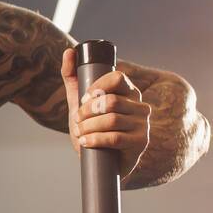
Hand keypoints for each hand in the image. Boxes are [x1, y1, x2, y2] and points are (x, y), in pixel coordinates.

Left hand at [59, 48, 149, 179]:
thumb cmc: (92, 127)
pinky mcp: (141, 143)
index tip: (83, 100)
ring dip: (88, 126)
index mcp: (129, 92)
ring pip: (112, 119)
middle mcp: (140, 105)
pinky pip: (116, 138)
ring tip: (79, 132)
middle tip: (77, 120)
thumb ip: (73, 77)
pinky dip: (95, 139)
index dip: (96, 87)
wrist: (102, 160)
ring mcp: (143, 124)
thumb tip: (69, 51)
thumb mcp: (79, 101)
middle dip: (87, 112)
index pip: (117, 77)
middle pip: (111, 101)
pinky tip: (85, 142)